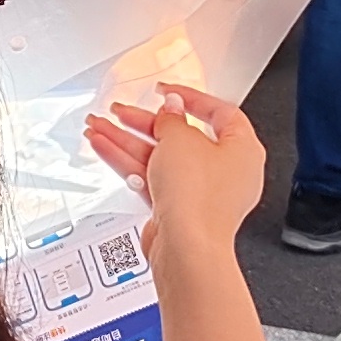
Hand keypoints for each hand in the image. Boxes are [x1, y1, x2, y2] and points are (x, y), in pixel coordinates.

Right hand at [81, 82, 266, 269]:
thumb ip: (172, 119)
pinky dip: (128, 163)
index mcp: (242, 149)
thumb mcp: (181, 140)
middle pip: (180, 136)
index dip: (187, 98)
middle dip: (143, 122)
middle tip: (120, 111)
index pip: (217, 113)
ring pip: (159, 158)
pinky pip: (152, 178)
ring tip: (99, 127)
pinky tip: (106, 148)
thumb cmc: (199, 199)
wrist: (186, 248)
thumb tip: (171, 108)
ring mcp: (200, 193)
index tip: (165, 92)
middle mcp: (225, 172)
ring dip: (126, 140)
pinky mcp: (178, 210)